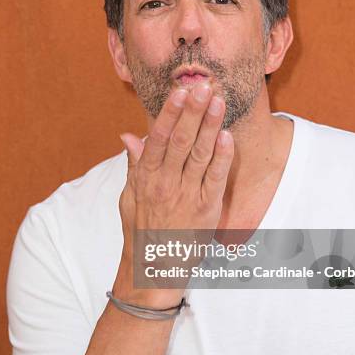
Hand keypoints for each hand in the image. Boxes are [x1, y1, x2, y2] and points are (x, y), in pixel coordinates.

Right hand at [114, 82, 233, 306]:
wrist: (153, 269)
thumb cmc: (141, 230)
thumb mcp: (128, 196)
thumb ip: (134, 165)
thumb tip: (129, 135)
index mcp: (147, 177)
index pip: (159, 138)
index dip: (170, 113)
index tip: (179, 91)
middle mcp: (166, 183)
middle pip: (181, 140)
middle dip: (193, 111)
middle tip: (203, 85)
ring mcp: (187, 195)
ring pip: (200, 154)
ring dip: (210, 125)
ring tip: (218, 101)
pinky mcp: (206, 208)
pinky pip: (216, 178)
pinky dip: (222, 157)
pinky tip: (226, 136)